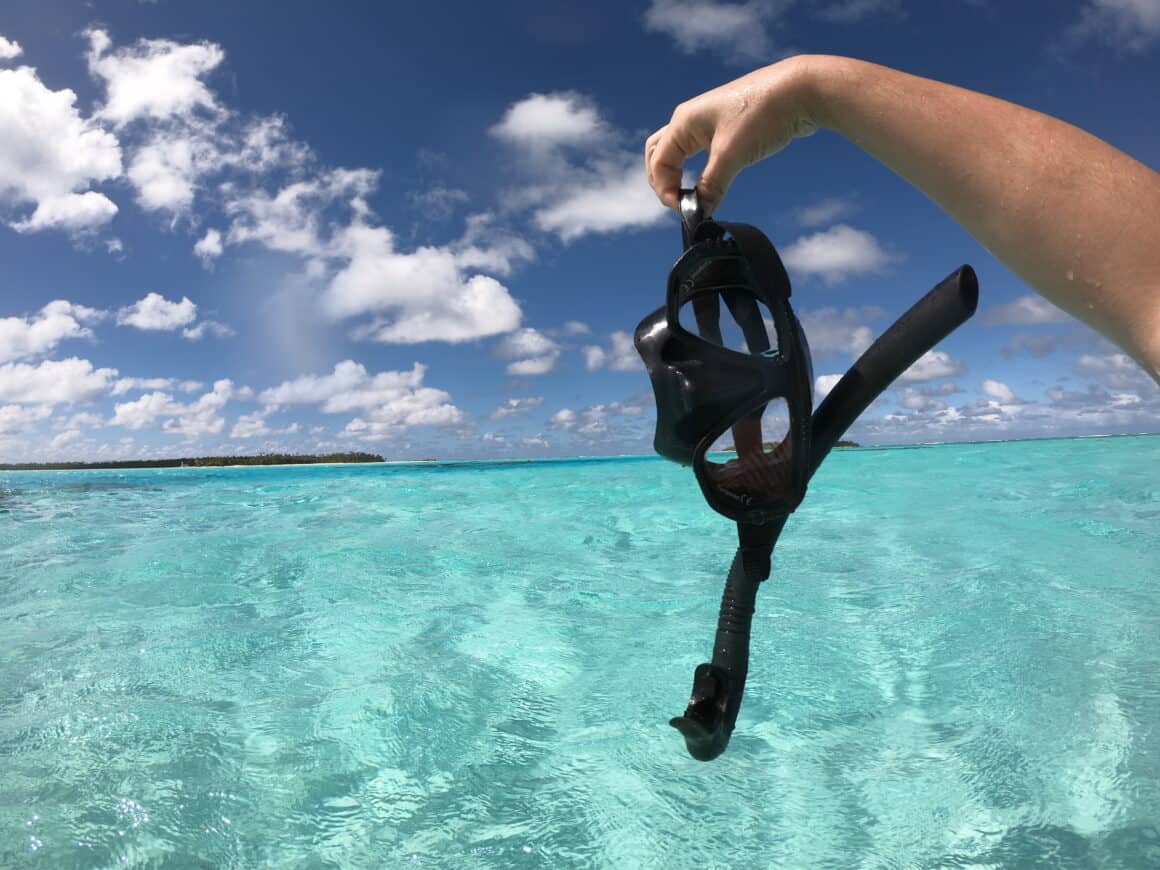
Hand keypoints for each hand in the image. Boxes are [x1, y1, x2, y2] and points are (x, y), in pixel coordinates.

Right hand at [644, 56, 820, 214]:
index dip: (665, 190)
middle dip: (663, 182)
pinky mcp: (727, 128)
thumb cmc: (762, 114)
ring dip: (678, 175)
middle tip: (680, 205)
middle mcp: (690, 120)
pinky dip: (698, 170)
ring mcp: (708, 122)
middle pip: (660, 154)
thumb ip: (712, 185)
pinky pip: (700, 152)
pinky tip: (710, 183)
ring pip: (679, 152)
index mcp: (684, 122)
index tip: (685, 210)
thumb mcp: (732, 155)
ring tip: (690, 197)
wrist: (800, 91)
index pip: (658, 163)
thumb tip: (700, 211)